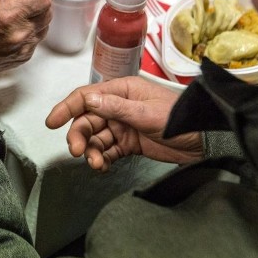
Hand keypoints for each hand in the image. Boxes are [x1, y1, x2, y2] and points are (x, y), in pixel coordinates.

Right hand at [0, 0, 51, 73]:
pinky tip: (13, 29)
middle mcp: (20, 33)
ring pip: (44, 26)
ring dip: (36, 17)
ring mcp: (23, 48)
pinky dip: (29, 32)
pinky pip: (35, 40)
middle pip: (48, 11)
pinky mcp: (23, 57)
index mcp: (11, 14)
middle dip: (40, 2)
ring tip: (17, 14)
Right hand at [45, 77, 202, 170]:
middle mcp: (118, 107)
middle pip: (87, 120)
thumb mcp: (147, 113)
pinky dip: (102, 158)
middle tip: (78, 151)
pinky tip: (102, 166)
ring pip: (96, 138)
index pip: (87, 97)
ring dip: (91, 151)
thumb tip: (89, 101)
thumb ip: (117, 108)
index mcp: (121, 91)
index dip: (67, 108)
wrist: (204, 141)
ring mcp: (123, 126)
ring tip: (95, 163)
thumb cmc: (180, 119)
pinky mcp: (128, 143)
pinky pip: (107, 150)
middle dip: (79, 135)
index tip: (52, 121)